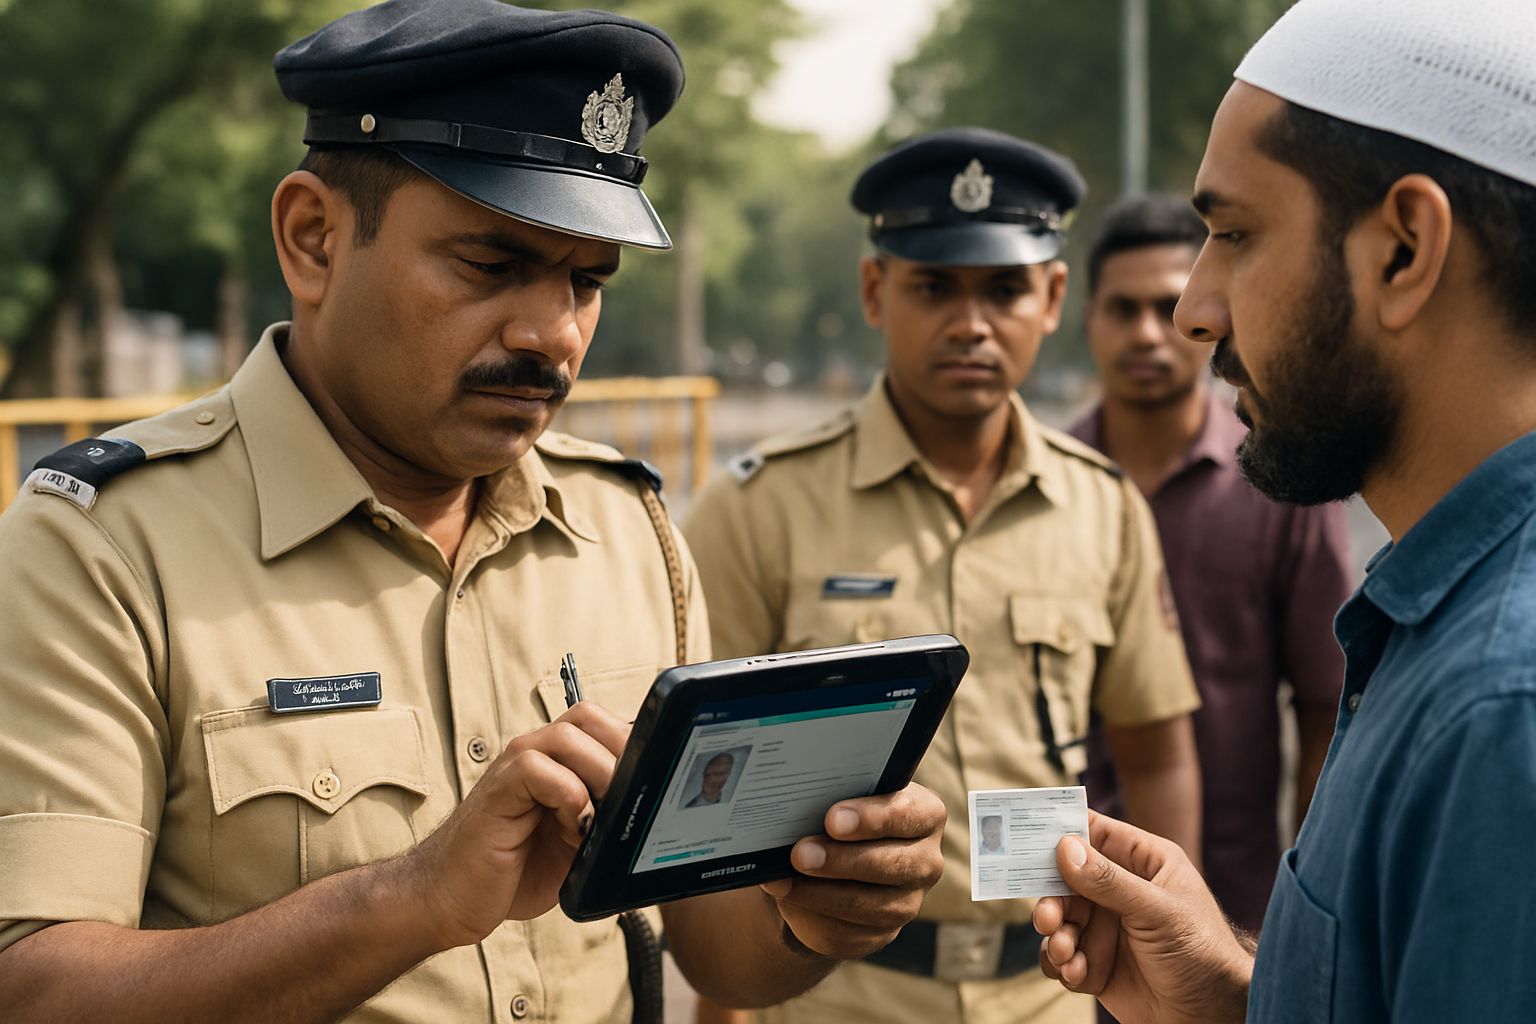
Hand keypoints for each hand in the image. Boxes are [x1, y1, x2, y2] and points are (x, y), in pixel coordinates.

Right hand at [403, 702, 629, 950]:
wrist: (452, 899)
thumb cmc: (514, 872)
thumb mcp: (578, 843)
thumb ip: (607, 816)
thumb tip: (653, 806)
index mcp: (558, 760)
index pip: (605, 725)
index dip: (635, 744)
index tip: (658, 778)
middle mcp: (536, 752)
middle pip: (590, 717)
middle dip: (622, 753)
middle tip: (633, 797)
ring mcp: (515, 765)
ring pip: (570, 735)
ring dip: (599, 774)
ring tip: (601, 817)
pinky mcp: (498, 788)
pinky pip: (540, 769)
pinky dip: (569, 796)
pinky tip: (573, 828)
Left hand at [757, 783, 944, 959]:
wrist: (831, 860)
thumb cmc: (840, 815)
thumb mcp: (839, 798)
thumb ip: (829, 799)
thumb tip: (794, 810)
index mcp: (924, 816)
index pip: (909, 814)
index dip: (872, 818)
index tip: (832, 819)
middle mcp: (925, 862)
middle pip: (892, 865)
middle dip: (841, 860)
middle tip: (800, 854)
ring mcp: (907, 903)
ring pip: (869, 906)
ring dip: (822, 894)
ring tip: (785, 880)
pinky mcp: (880, 934)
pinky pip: (848, 934)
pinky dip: (813, 917)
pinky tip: (788, 901)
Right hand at [1032, 811, 1251, 1023]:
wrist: (1211, 1017)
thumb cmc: (1202, 953)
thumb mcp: (1159, 912)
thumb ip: (1110, 881)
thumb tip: (1064, 847)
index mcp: (1142, 863)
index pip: (1094, 833)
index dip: (1060, 831)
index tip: (1025, 837)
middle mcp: (1119, 890)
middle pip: (1065, 880)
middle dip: (1052, 900)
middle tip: (1048, 919)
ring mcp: (1106, 927)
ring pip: (1059, 919)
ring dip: (1056, 936)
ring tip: (1067, 953)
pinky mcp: (1096, 962)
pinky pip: (1061, 956)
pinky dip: (1062, 965)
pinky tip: (1078, 974)